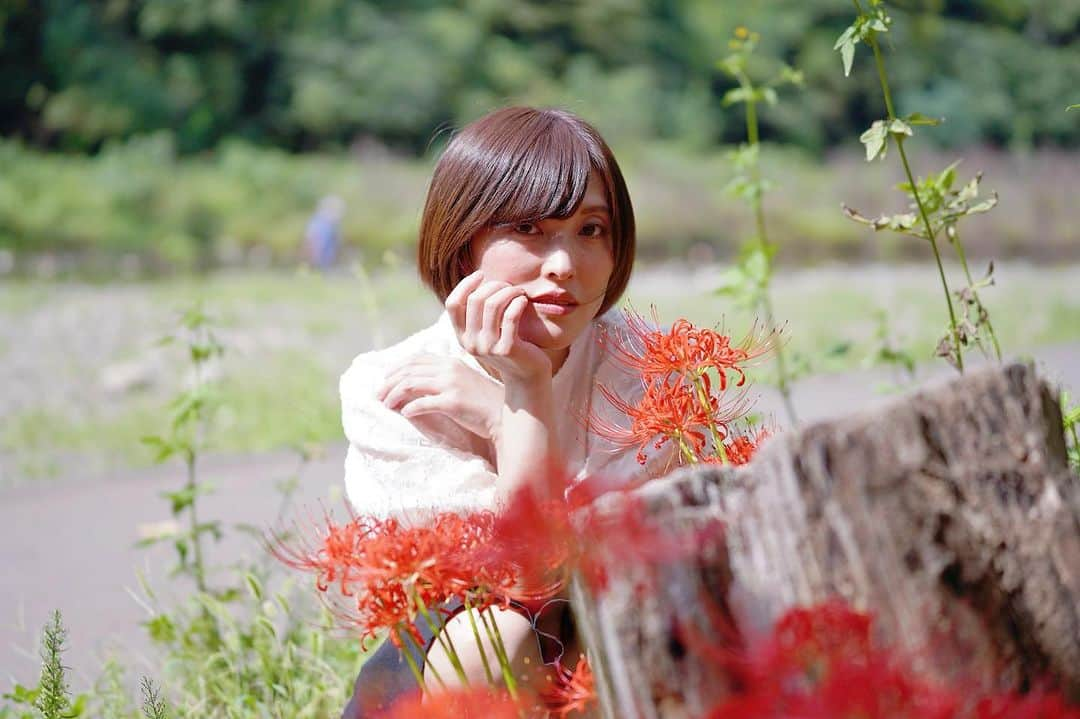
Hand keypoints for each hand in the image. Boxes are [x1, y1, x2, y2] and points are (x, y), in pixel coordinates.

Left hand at [377, 354, 502, 438]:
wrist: (503, 415)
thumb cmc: (481, 401)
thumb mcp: (462, 381)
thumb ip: (441, 378)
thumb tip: (412, 386)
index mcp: (450, 361)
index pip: (416, 358)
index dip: (396, 367)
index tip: (385, 379)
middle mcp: (449, 369)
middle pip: (409, 370)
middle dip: (389, 382)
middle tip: (378, 395)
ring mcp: (451, 385)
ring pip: (411, 384)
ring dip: (394, 395)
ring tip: (386, 405)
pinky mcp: (453, 402)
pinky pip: (422, 403)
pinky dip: (409, 409)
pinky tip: (405, 414)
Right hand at [445, 270, 551, 384]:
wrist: (527, 377)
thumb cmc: (509, 347)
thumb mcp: (487, 332)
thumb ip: (478, 313)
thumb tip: (476, 279)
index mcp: (462, 337)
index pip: (453, 304)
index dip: (465, 285)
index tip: (481, 275)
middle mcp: (471, 343)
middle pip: (475, 300)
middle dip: (494, 285)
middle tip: (509, 286)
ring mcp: (488, 347)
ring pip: (493, 304)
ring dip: (508, 291)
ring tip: (518, 292)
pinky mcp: (507, 349)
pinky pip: (511, 315)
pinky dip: (518, 302)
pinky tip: (524, 301)